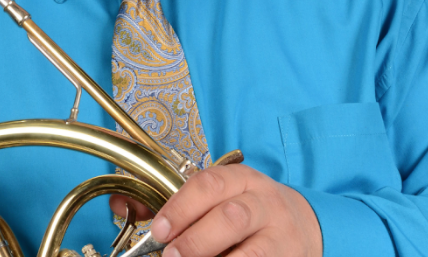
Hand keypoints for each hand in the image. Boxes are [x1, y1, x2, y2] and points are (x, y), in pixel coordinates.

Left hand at [147, 164, 321, 256]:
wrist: (306, 225)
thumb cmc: (247, 212)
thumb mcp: (218, 198)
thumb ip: (173, 204)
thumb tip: (121, 203)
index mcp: (241, 178)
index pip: (210, 184)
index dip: (182, 207)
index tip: (159, 231)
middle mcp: (264, 202)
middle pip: (231, 216)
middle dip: (197, 239)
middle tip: (172, 256)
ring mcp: (281, 235)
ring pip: (253, 251)